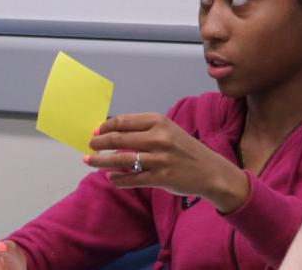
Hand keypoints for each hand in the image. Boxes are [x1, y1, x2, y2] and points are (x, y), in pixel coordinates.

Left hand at [85, 112, 248, 212]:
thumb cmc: (184, 149)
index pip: (123, 121)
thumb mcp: (168, 131)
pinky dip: (117, 179)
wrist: (211, 171)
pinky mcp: (160, 177)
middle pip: (118, 139)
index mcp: (159, 121)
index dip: (105, 127)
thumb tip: (112, 131)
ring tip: (90, 161)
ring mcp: (159, 159)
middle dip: (99, 143)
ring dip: (101, 161)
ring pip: (120, 159)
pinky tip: (110, 178)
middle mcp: (158, 138)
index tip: (95, 132)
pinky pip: (131, 178)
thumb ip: (143, 130)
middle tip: (90, 146)